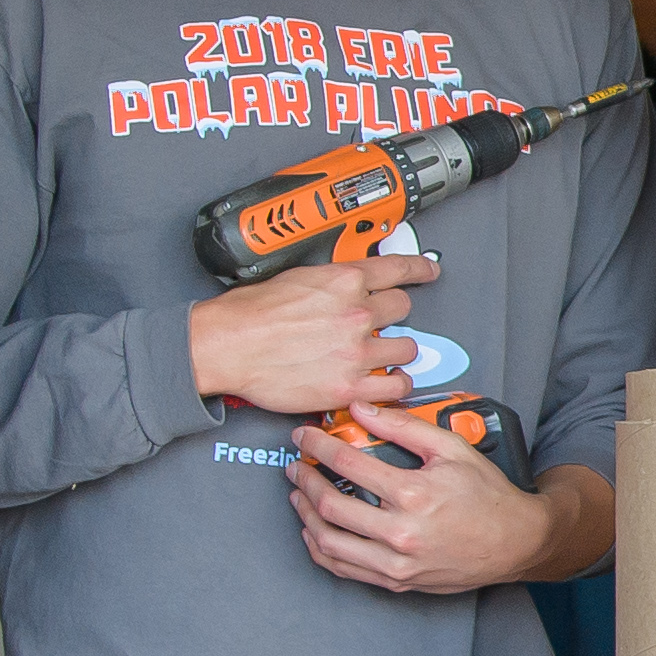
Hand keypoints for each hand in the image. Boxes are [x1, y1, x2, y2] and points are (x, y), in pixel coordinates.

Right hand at [190, 256, 426, 416]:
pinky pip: (395, 386)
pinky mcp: (349, 386)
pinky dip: (393, 385)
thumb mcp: (295, 277)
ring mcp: (356, 352)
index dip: (418, 269)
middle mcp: (356, 314)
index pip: (397, 269)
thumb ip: (329, 283)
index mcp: (343, 281)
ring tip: (382, 354)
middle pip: (403, 309)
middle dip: (394, 314)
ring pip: (406, 349)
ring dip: (396, 350)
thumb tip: (343, 285)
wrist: (227, 345)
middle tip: (381, 324)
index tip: (428, 271)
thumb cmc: (248, 314)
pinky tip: (385, 381)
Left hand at [293, 402, 554, 596]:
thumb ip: (404, 426)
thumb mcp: (452, 448)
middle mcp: (402, 532)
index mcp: (414, 494)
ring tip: (300, 497)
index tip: (304, 438)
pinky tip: (315, 532)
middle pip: (331, 505)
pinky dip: (321, 550)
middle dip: (305, 481)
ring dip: (306, 517)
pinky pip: (344, 569)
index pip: (347, 464)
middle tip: (297, 467)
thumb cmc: (488, 495)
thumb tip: (362, 409)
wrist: (516, 542)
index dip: (318, 447)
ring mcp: (398, 562)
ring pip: (330, 542)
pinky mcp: (398, 581)